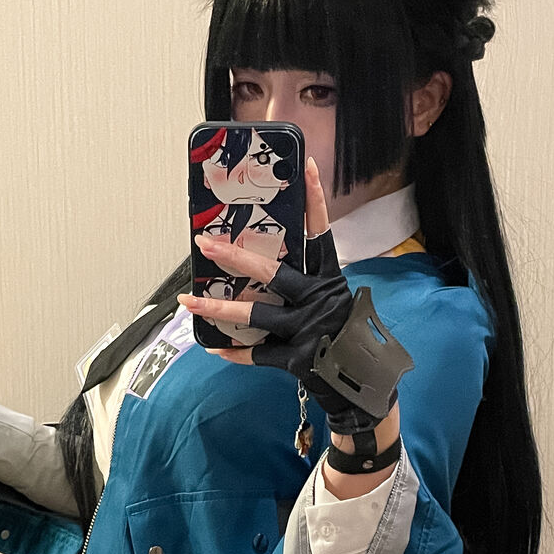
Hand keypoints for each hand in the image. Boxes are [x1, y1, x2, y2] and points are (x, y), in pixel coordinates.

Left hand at [178, 158, 409, 433]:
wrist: (364, 388)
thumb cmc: (345, 339)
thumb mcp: (336, 304)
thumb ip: (308, 285)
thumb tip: (261, 267)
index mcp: (331, 280)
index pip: (321, 232)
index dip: (314, 199)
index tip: (305, 165)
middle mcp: (320, 300)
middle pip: (272, 272)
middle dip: (234, 256)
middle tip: (204, 242)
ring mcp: (310, 330)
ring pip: (255, 314)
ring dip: (218, 309)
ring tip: (188, 302)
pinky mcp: (299, 360)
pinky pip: (257, 354)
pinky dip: (235, 353)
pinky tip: (213, 348)